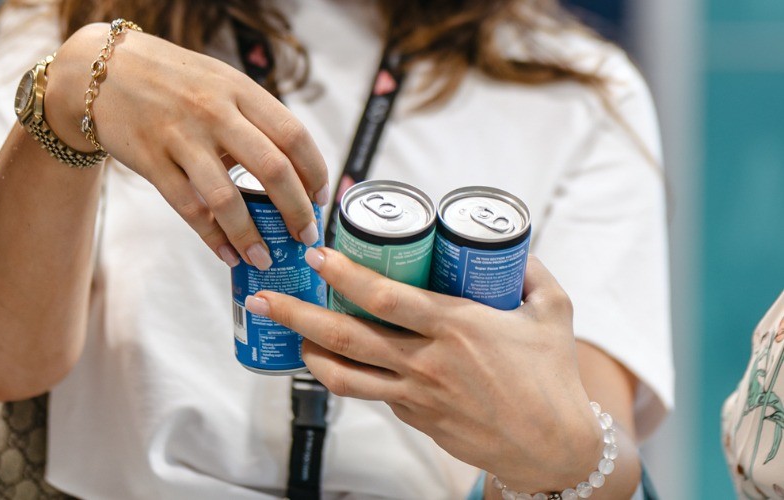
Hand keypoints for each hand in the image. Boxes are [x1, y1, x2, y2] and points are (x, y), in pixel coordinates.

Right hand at [46, 24, 328, 268]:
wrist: (101, 71)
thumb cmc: (171, 81)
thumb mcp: (219, 83)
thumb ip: (253, 118)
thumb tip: (292, 170)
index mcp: (240, 90)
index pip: (294, 135)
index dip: (316, 172)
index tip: (322, 199)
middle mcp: (214, 111)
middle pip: (273, 168)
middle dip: (297, 210)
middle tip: (306, 237)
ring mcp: (181, 136)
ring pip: (228, 197)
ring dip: (252, 236)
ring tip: (265, 259)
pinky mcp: (151, 160)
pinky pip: (188, 208)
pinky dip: (212, 237)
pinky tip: (227, 254)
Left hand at [246, 248, 602, 491]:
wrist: (554, 448)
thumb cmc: (552, 378)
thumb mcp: (554, 313)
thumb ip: (533, 273)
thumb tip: (515, 246)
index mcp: (457, 327)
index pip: (387, 297)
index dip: (345, 274)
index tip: (316, 255)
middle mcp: (427, 362)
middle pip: (347, 337)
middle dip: (298, 315)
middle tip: (263, 297)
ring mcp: (416, 395)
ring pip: (345, 376)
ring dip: (308, 354)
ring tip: (287, 333)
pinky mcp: (415, 418)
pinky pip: (370, 394)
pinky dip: (345, 375)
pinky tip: (334, 360)